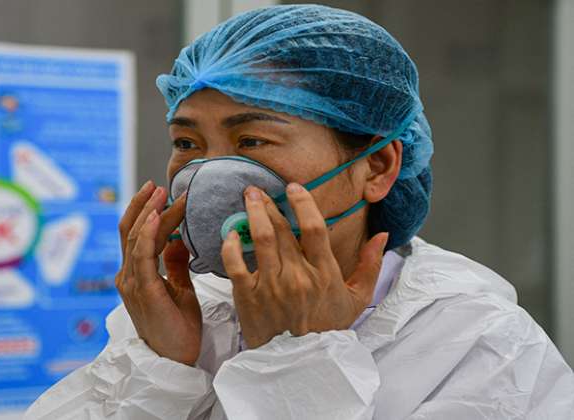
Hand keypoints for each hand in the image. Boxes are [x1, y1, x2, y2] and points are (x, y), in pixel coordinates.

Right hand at [115, 181, 200, 365]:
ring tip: (162, 194)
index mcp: (135, 275)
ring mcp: (131, 284)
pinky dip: (147, 234)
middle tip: (158, 185)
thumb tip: (179, 238)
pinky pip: (142, 257)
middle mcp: (128, 276)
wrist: (176, 359)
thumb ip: (175, 264)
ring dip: (149, 213)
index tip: (162, 193)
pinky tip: (155, 218)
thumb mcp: (180, 288)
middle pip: (129, 231)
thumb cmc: (178, 328)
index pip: (137, 234)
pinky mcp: (143, 291)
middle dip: (143, 205)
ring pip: (136, 239)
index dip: (148, 212)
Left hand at [220, 183, 388, 348]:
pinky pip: (235, 263)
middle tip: (259, 190)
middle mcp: (297, 277)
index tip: (293, 188)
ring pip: (259, 239)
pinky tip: (232, 233)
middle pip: (281, 229)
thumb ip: (370, 265)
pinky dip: (231, 245)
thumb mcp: (357, 299)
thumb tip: (382, 235)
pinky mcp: (248, 297)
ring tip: (247, 198)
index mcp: (324, 274)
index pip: (314, 229)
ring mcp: (270, 286)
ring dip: (251, 213)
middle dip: (268, 204)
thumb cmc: (328, 329)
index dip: (303, 203)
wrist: (300, 364)